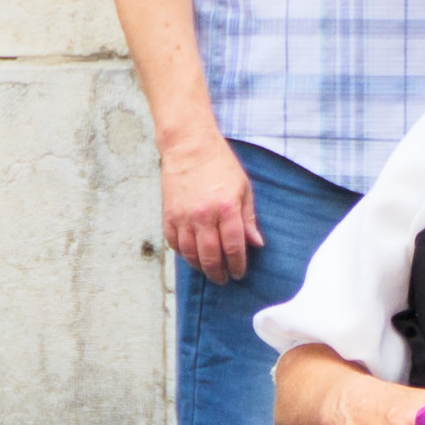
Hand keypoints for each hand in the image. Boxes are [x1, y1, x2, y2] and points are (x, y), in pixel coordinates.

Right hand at [157, 128, 260, 283]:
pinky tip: (192, 255)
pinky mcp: (169, 215)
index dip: (237, 265)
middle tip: (223, 278)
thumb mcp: (243, 188)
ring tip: (209, 270)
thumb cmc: (220, 164)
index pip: (234, 247)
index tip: (239, 273)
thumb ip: (249, 218)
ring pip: (190, 254)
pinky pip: (174, 243)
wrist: (189, 145)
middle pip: (210, 256)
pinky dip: (183, 253)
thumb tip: (256, 244)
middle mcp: (203, 215)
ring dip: (200, 267)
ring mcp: (183, 216)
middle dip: (218, 272)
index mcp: (226, 208)